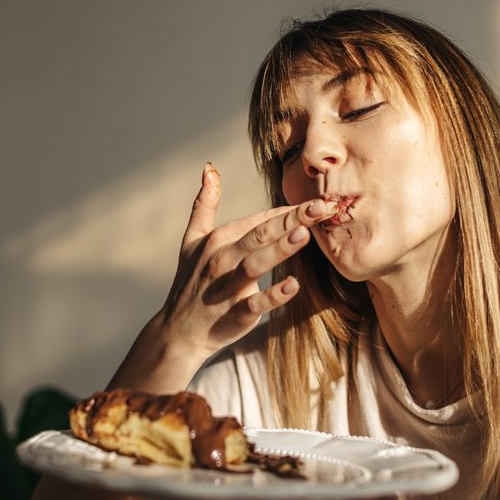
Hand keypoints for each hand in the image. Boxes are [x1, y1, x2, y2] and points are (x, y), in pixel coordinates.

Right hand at [153, 163, 336, 358]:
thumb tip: (209, 169)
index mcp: (218, 240)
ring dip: (279, 249)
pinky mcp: (234, 314)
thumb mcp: (192, 240)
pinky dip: (273, 295)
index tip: (319, 201)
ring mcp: (227, 287)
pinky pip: (255, 303)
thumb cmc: (191, 281)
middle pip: (259, 235)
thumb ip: (204, 204)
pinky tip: (294, 285)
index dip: (288, 211)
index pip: (258, 221)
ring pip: (255, 265)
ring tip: (305, 233)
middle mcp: (222, 259)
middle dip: (290, 219)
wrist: (179, 331)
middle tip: (321, 206)